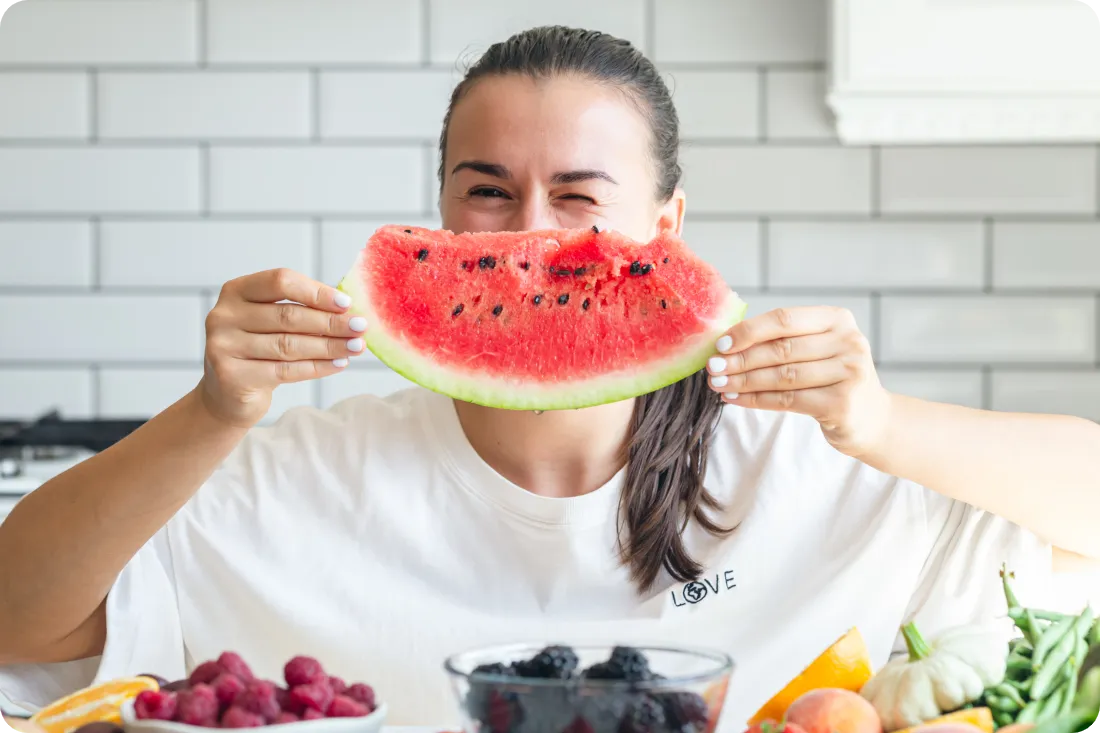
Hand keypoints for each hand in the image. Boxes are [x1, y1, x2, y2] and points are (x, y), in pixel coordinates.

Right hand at [199, 268, 365, 427]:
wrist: (227, 395)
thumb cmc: (258, 351)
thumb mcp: (272, 323)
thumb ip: (301, 310)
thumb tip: (348, 309)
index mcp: (236, 291)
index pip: (281, 282)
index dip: (317, 292)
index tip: (346, 304)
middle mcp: (223, 315)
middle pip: (288, 316)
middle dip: (330, 323)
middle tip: (360, 328)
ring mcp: (223, 346)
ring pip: (289, 345)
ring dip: (329, 346)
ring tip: (356, 347)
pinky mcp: (231, 375)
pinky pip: (285, 370)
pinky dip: (317, 367)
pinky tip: (339, 363)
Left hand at [705, 306, 892, 456]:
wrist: (871, 418)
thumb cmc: (831, 378)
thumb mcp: (815, 350)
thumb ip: (781, 341)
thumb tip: (725, 344)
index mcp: (838, 319)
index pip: (784, 319)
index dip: (749, 331)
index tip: (720, 344)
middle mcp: (849, 341)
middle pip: (781, 349)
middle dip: (740, 359)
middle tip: (712, 368)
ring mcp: (849, 372)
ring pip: (782, 376)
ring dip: (743, 381)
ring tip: (718, 384)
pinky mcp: (842, 403)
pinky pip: (787, 400)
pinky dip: (756, 400)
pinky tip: (734, 399)